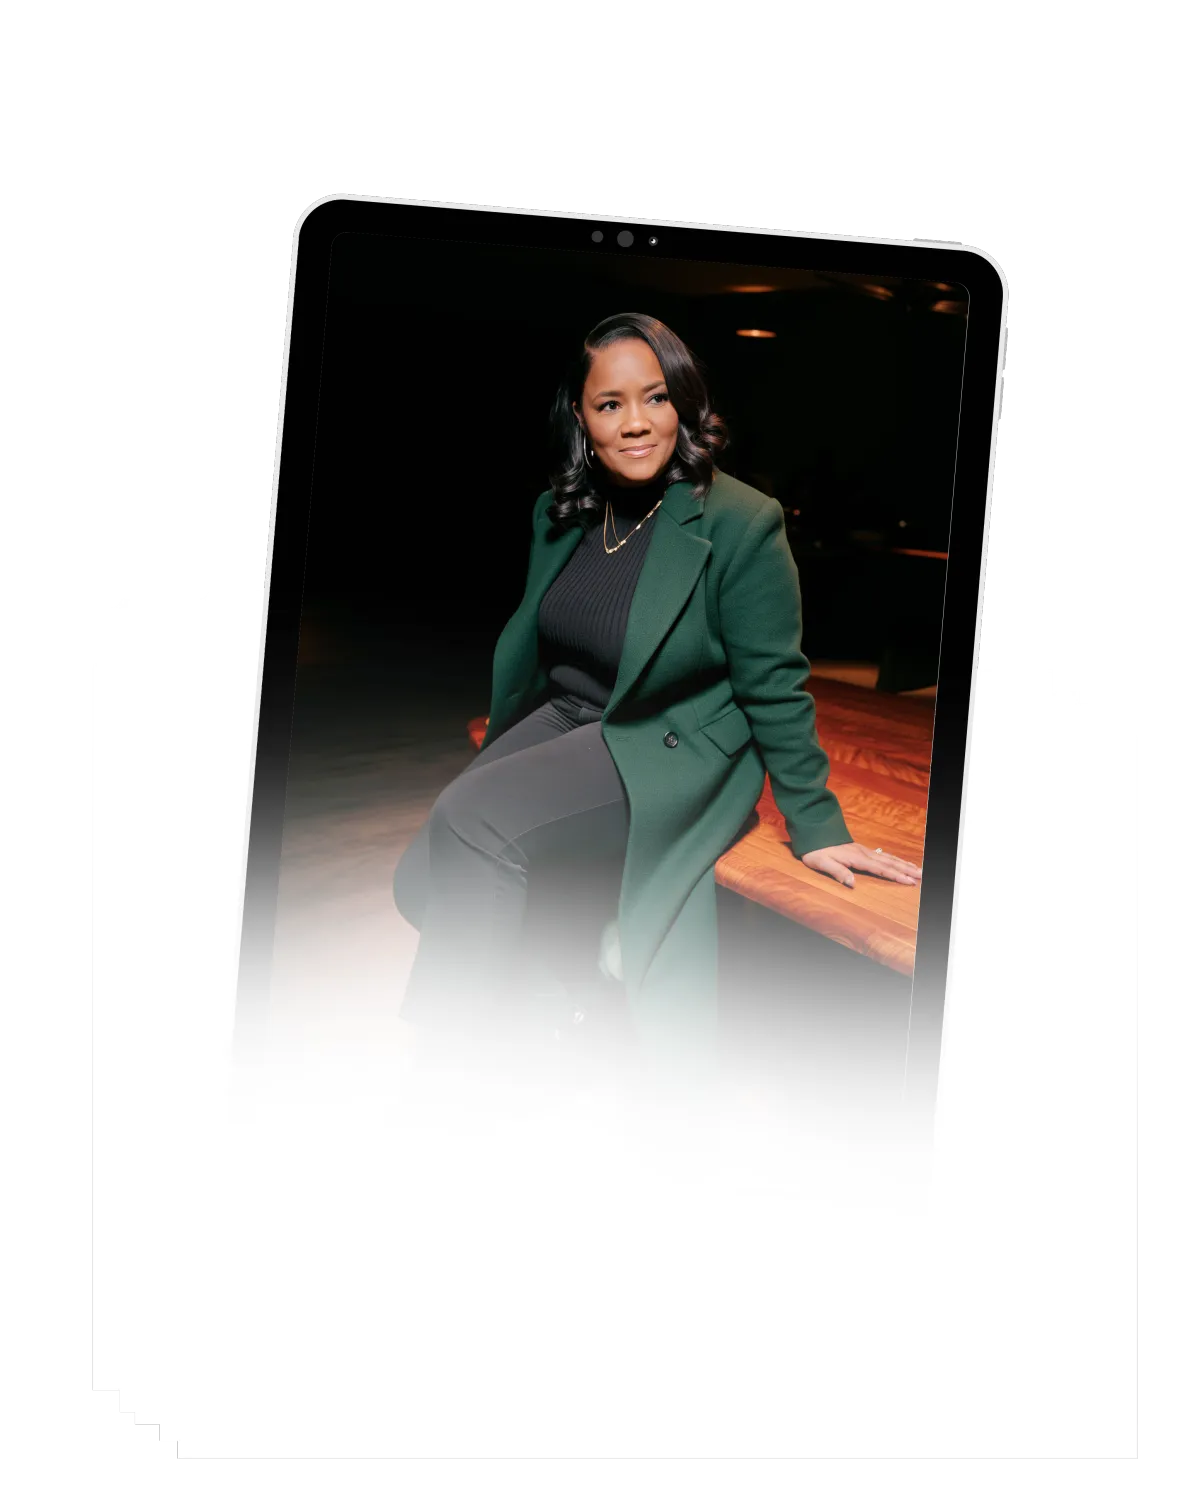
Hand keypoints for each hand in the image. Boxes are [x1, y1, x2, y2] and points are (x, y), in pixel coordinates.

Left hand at [800, 843, 922, 889]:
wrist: (812, 832)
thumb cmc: (816, 850)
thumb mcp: (822, 863)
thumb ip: (838, 872)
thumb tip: (852, 883)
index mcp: (856, 858)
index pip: (880, 869)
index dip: (895, 876)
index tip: (910, 881)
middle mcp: (863, 853)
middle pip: (889, 862)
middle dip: (906, 869)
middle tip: (921, 875)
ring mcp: (863, 850)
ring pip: (888, 857)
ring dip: (903, 863)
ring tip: (917, 868)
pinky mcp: (861, 849)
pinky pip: (882, 855)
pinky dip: (893, 859)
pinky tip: (899, 861)